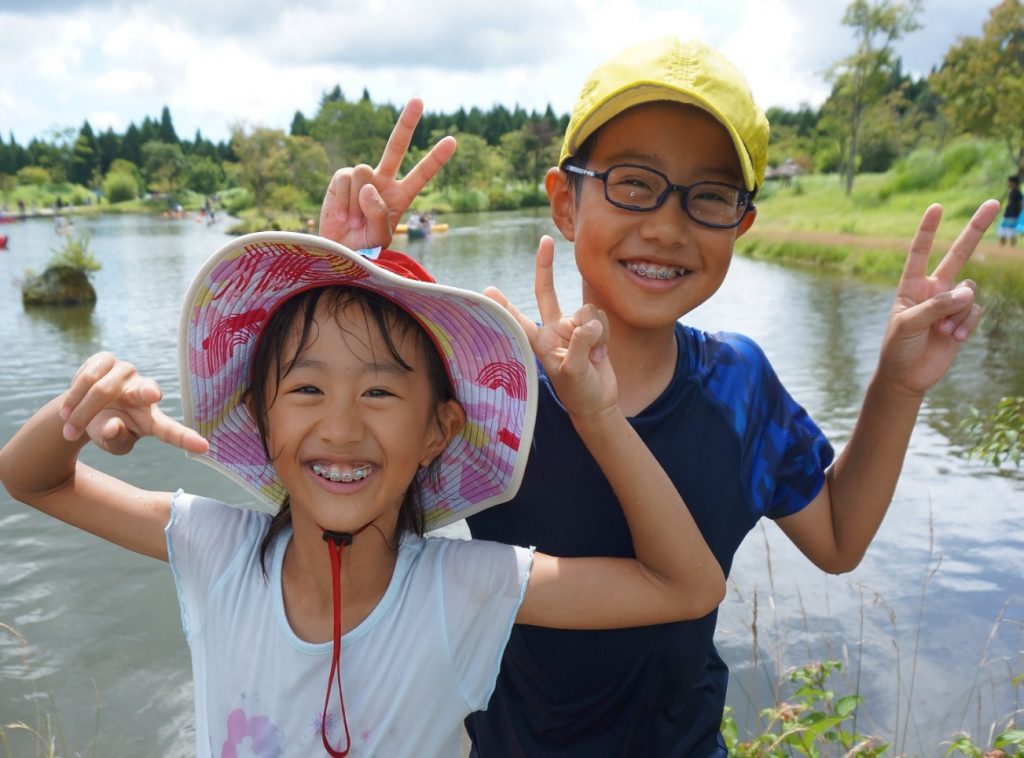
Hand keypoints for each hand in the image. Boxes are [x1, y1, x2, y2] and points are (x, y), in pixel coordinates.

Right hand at [59, 352, 208, 455]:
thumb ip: (114, 439)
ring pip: (103, 389)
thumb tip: (112, 426)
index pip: (171, 430)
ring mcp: (127, 372)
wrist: (83, 408)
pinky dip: (73, 396)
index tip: (204, 447)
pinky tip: (67, 410)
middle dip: (143, 395)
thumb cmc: (105, 428)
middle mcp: (146, 390)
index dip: (186, 439)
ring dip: (81, 412)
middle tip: (135, 406)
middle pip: (145, 392)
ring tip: (69, 431)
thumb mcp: (110, 443)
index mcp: (152, 418)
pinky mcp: (106, 359)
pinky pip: (88, 375)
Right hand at [319, 97, 455, 249]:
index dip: (436, 159)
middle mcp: (383, 181)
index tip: (452, 141)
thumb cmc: (364, 246)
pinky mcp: (343, 177)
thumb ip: (379, 214)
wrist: (338, 250)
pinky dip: (344, 201)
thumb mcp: (379, 237)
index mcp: (401, 195)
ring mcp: (363, 177)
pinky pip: (346, 179)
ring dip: (358, 202)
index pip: (422, 174)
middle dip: (407, 123)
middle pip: (397, 147)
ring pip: (364, 172)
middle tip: (418, 100)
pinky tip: (343, 216)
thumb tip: (367, 186)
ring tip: (355, 222)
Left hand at [485, 236, 616, 425]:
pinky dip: (605, 336)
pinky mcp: (592, 330)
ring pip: (587, 310)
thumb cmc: (579, 392)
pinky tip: (601, 355)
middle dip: (545, 266)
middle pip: (546, 291)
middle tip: (545, 240)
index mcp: (540, 342)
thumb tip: (590, 322)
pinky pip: (600, 318)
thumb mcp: (574, 371)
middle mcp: (554, 330)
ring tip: (593, 358)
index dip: (505, 304)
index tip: (488, 290)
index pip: (518, 319)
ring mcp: (573, 328)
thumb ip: (580, 342)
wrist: (599, 402)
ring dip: (595, 333)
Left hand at [877, 199, 999, 395]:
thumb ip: (936, 306)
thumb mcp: (909, 325)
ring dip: (959, 311)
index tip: (936, 207)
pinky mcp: (963, 320)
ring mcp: (950, 304)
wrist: (906, 376)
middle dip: (974, 229)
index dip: (928, 230)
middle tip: (991, 202)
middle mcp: (933, 289)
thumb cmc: (898, 347)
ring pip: (970, 292)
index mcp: (912, 285)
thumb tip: (968, 292)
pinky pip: (975, 311)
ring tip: (942, 331)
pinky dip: (966, 324)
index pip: (920, 252)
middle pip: (958, 254)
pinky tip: (952, 337)